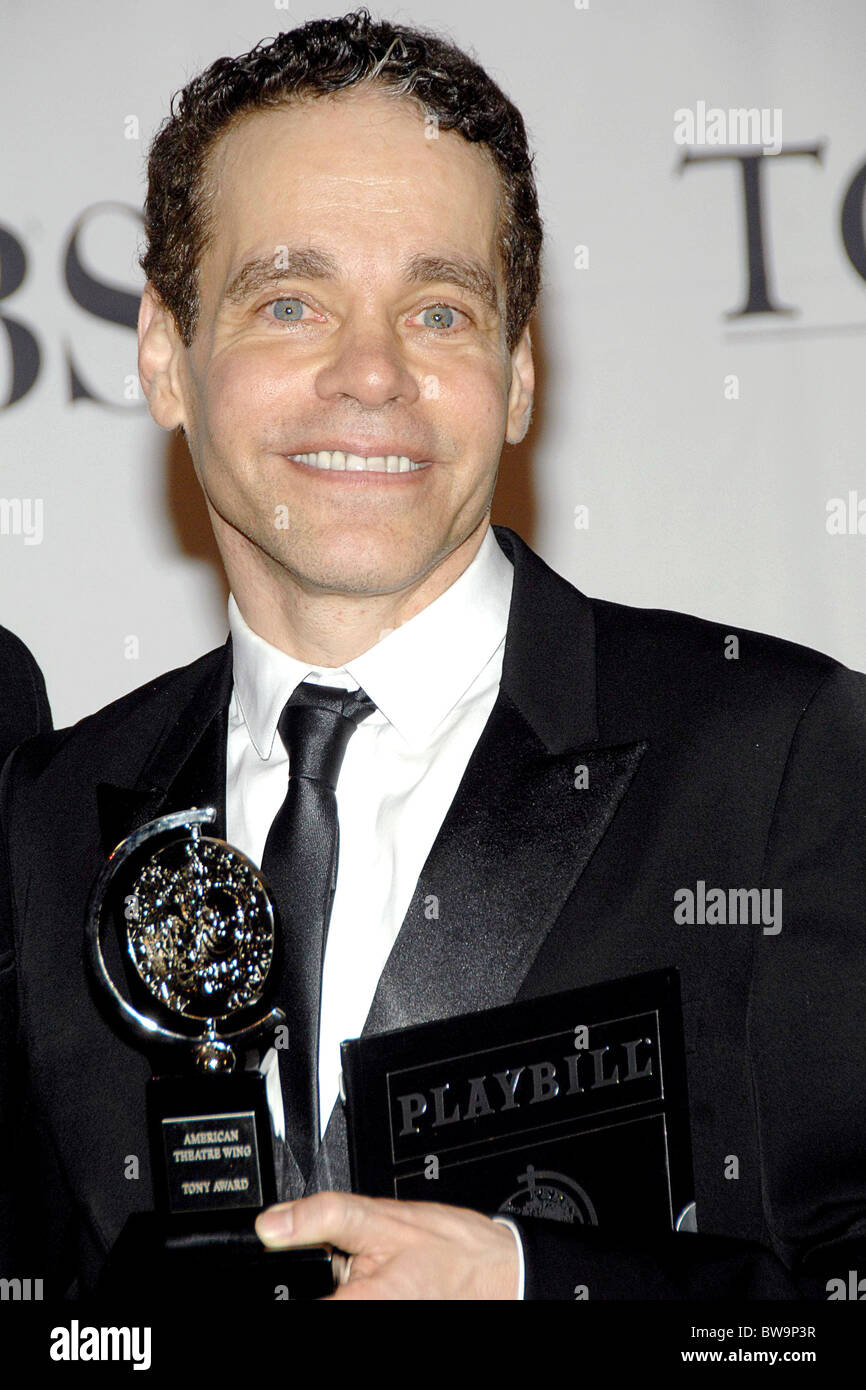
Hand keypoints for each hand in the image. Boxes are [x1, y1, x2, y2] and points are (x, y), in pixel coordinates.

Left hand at [255, 1191, 519, 1299]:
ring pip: (331, 1304)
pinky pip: (350, 1308)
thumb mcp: (383, 1218)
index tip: (276, 1271)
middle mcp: (365, 1320)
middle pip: (312, 1300)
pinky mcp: (381, 1320)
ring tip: (358, 1270)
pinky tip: (364, 1282)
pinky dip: (346, 1291)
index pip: (298, 1302)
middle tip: (339, 1259)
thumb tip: (271, 1224)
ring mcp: (376, 1326)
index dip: (281, 1289)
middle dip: (311, 1284)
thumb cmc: (453, 1250)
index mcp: (358, 1304)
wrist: (498, 1272)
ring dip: (331, 1288)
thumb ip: (324, 1217)